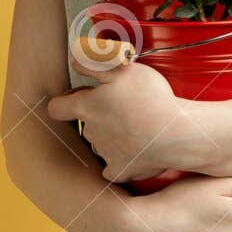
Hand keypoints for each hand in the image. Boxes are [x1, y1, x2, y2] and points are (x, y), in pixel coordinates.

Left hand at [47, 40, 200, 182]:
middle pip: (85, 124)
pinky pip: (113, 169)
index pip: (57, 108)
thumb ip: (93, 64)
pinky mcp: (122, 169)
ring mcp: (106, 153)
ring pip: (101, 144)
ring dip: (111, 136)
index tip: (76, 98)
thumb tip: (74, 61)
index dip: (63, 102)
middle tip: (122, 105)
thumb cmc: (148, 98)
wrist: (174, 133)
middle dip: (97, 116)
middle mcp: (91, 132)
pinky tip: (133, 152)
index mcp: (87, 108)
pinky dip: (120, 161)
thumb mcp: (121, 69)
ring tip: (135, 125)